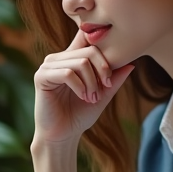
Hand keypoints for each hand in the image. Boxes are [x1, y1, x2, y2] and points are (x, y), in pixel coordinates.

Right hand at [32, 28, 135, 146]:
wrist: (63, 135)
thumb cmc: (80, 115)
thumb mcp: (103, 94)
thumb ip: (114, 79)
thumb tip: (132, 63)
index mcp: (71, 58)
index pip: (86, 36)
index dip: (102, 44)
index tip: (110, 69)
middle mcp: (58, 58)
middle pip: (89, 50)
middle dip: (103, 71)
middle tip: (105, 89)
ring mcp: (48, 66)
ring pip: (80, 62)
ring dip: (92, 82)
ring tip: (92, 98)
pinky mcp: (41, 76)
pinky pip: (67, 74)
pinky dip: (80, 87)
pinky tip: (83, 97)